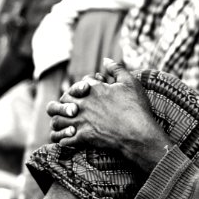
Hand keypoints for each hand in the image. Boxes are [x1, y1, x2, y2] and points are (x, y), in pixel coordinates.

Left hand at [45, 58, 170, 173]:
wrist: (139, 134)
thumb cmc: (136, 107)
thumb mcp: (130, 82)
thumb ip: (116, 69)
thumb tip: (106, 59)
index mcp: (93, 89)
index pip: (80, 84)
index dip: (83, 87)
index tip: (89, 91)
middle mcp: (84, 104)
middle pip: (64, 99)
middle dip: (66, 102)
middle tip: (73, 107)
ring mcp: (82, 121)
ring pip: (59, 120)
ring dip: (60, 121)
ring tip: (65, 123)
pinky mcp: (84, 137)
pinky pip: (65, 139)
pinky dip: (64, 139)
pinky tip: (68, 138)